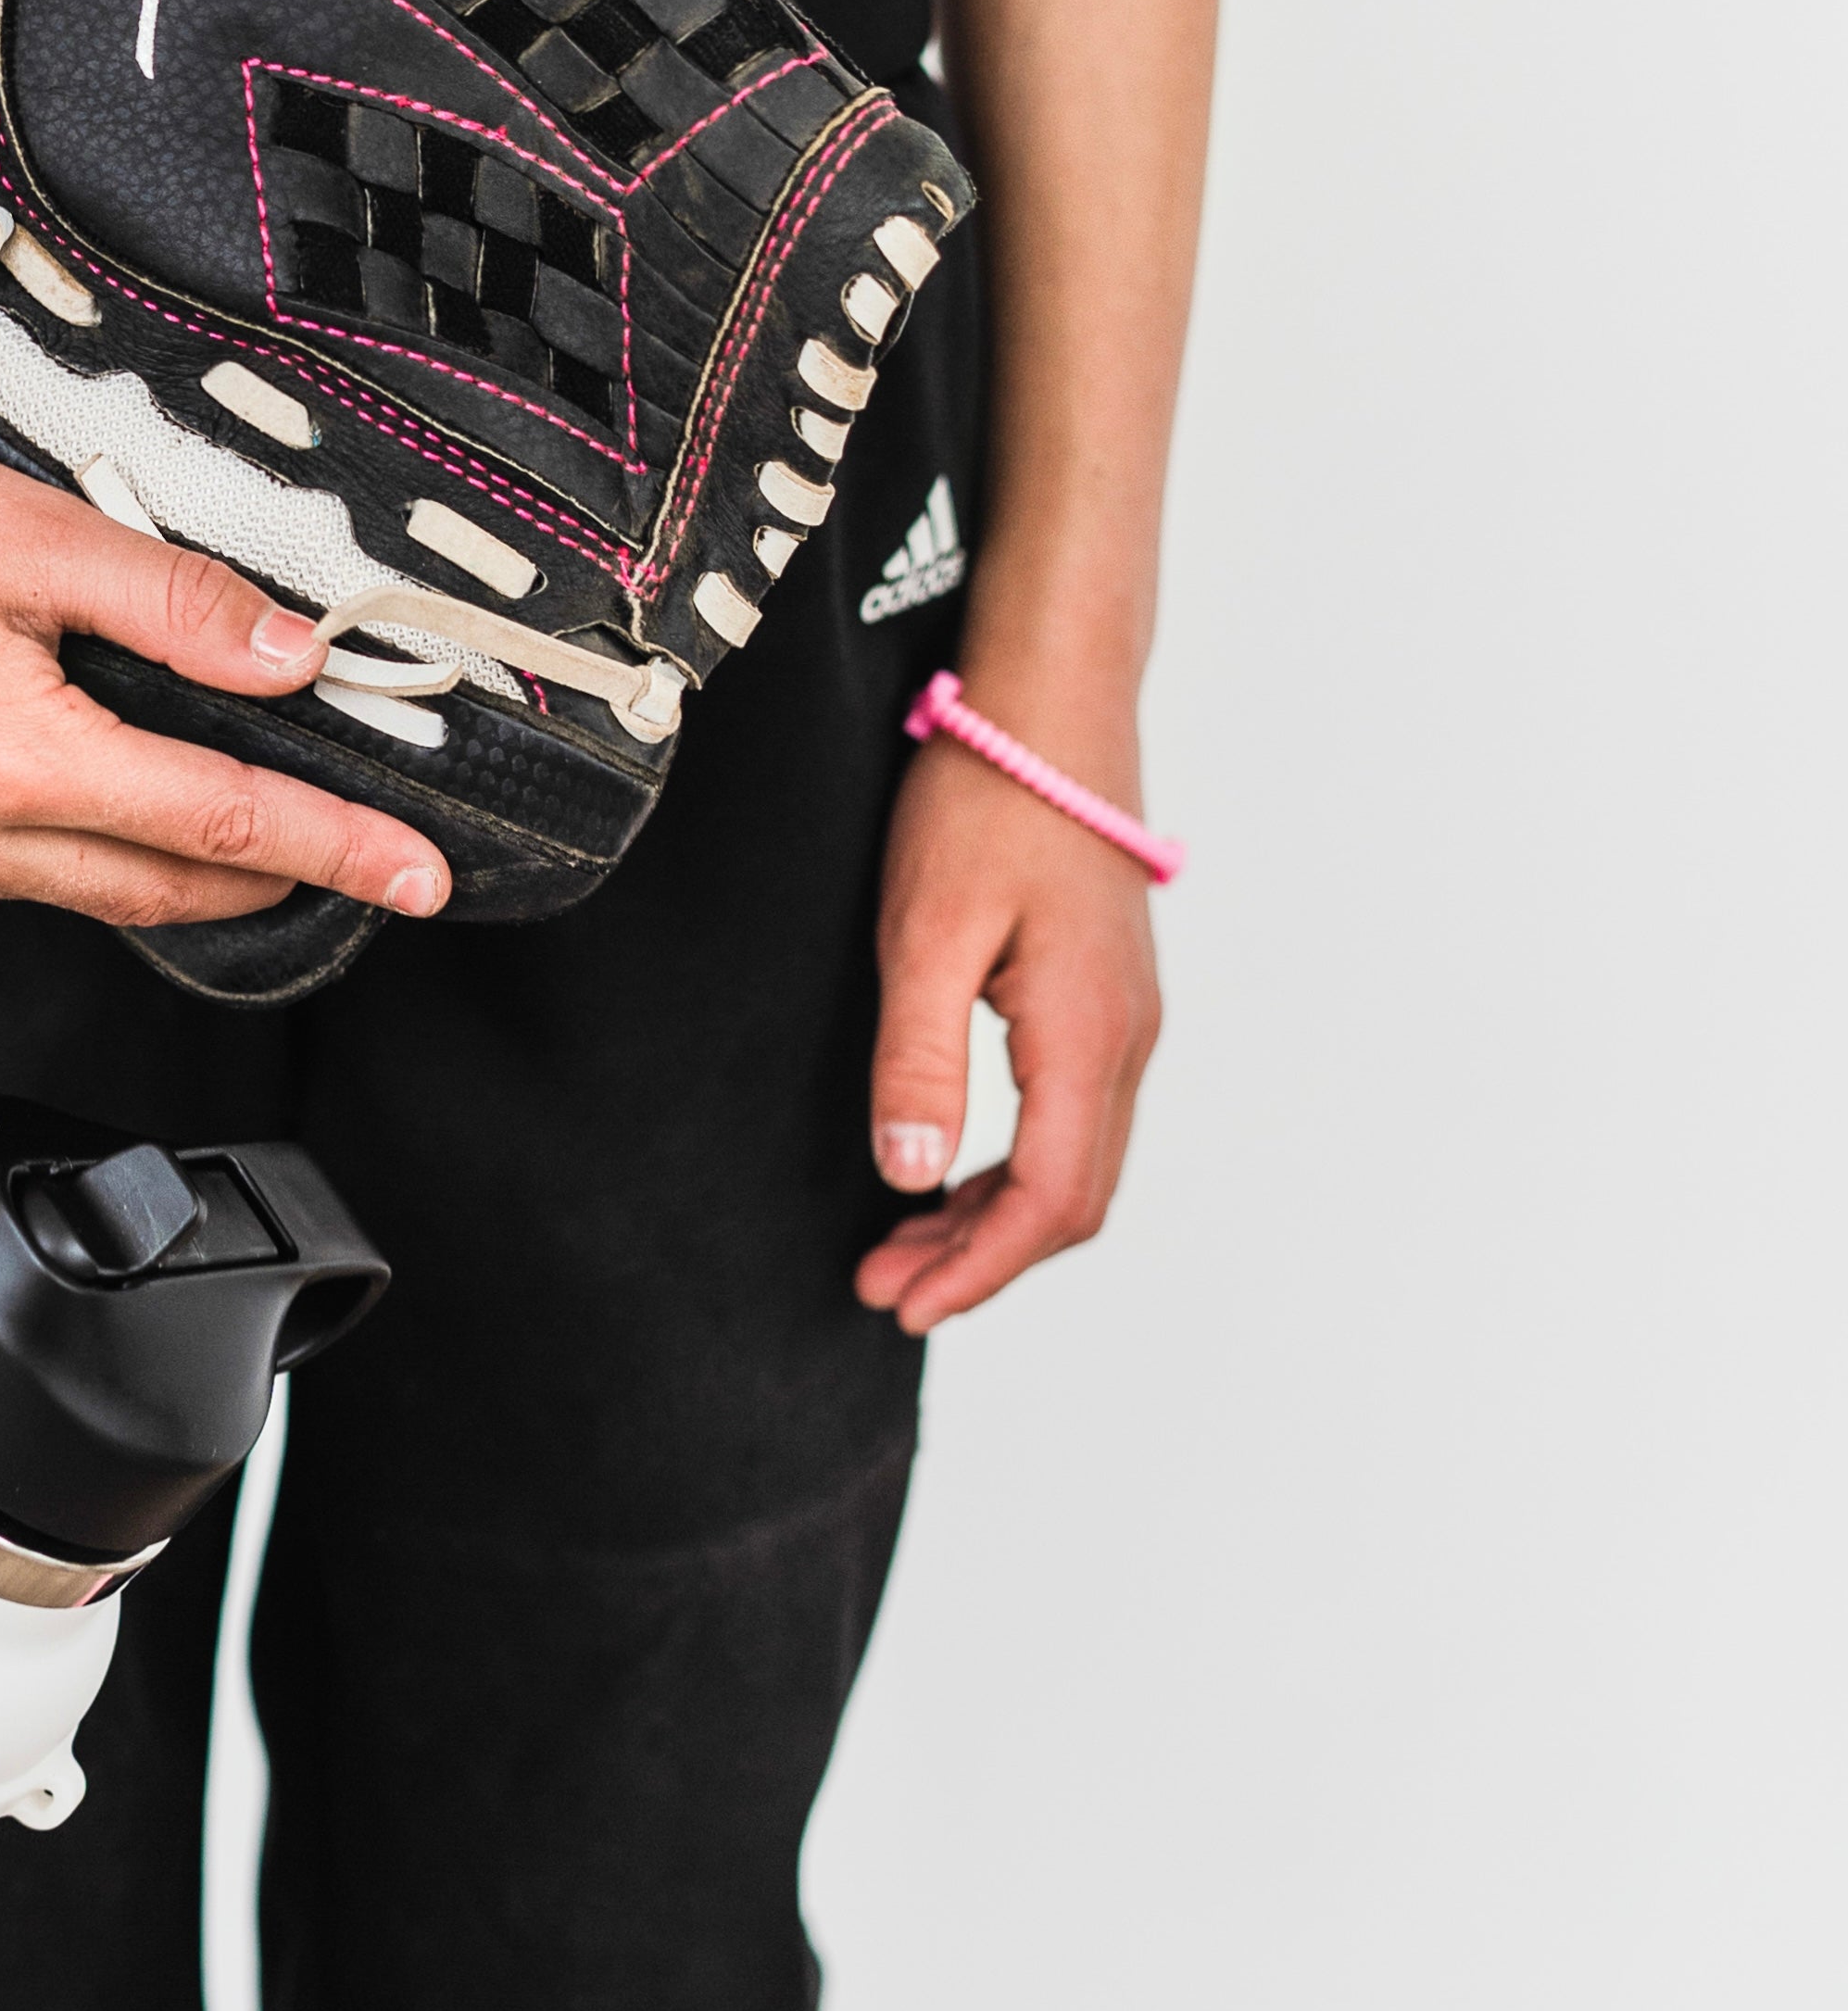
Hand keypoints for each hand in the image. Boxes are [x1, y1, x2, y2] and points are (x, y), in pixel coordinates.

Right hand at [0, 305, 454, 930]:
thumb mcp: (25, 531)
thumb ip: (173, 600)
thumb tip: (291, 656)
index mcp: (14, 764)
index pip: (224, 826)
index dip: (339, 853)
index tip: (419, 880)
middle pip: (166, 889)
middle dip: (273, 879)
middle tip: (354, 859)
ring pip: (86, 892)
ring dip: (174, 867)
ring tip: (242, 823)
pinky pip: (8, 874)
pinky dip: (78, 850)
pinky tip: (95, 795)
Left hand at [853, 713, 1160, 1334]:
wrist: (1052, 706)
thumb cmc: (985, 803)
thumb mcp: (924, 931)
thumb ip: (918, 1058)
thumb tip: (910, 1175)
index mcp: (1087, 1036)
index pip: (1045, 1201)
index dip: (975, 1269)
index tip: (902, 1304)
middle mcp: (1127, 1040)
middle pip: (1071, 1200)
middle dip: (979, 1259)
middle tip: (883, 1287)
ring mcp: (1127, 1019)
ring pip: (1076, 1163)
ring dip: (993, 1219)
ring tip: (901, 1245)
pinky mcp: (1108, 997)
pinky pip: (1074, 1117)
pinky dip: (1014, 1167)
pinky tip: (950, 1170)